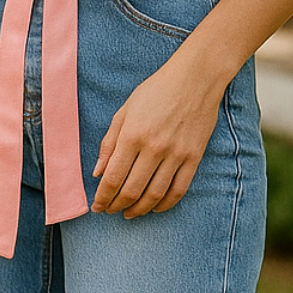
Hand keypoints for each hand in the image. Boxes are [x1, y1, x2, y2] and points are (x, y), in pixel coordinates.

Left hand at [92, 53, 223, 217]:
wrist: (195, 79)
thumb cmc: (156, 90)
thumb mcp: (125, 111)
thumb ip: (109, 143)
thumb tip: (98, 173)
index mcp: (132, 135)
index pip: (113, 177)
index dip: (103, 197)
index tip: (97, 206)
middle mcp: (154, 147)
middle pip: (132, 190)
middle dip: (117, 206)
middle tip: (110, 211)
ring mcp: (176, 154)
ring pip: (155, 195)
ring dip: (139, 209)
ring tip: (129, 213)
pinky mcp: (194, 157)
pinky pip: (179, 189)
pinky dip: (165, 204)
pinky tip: (155, 208)